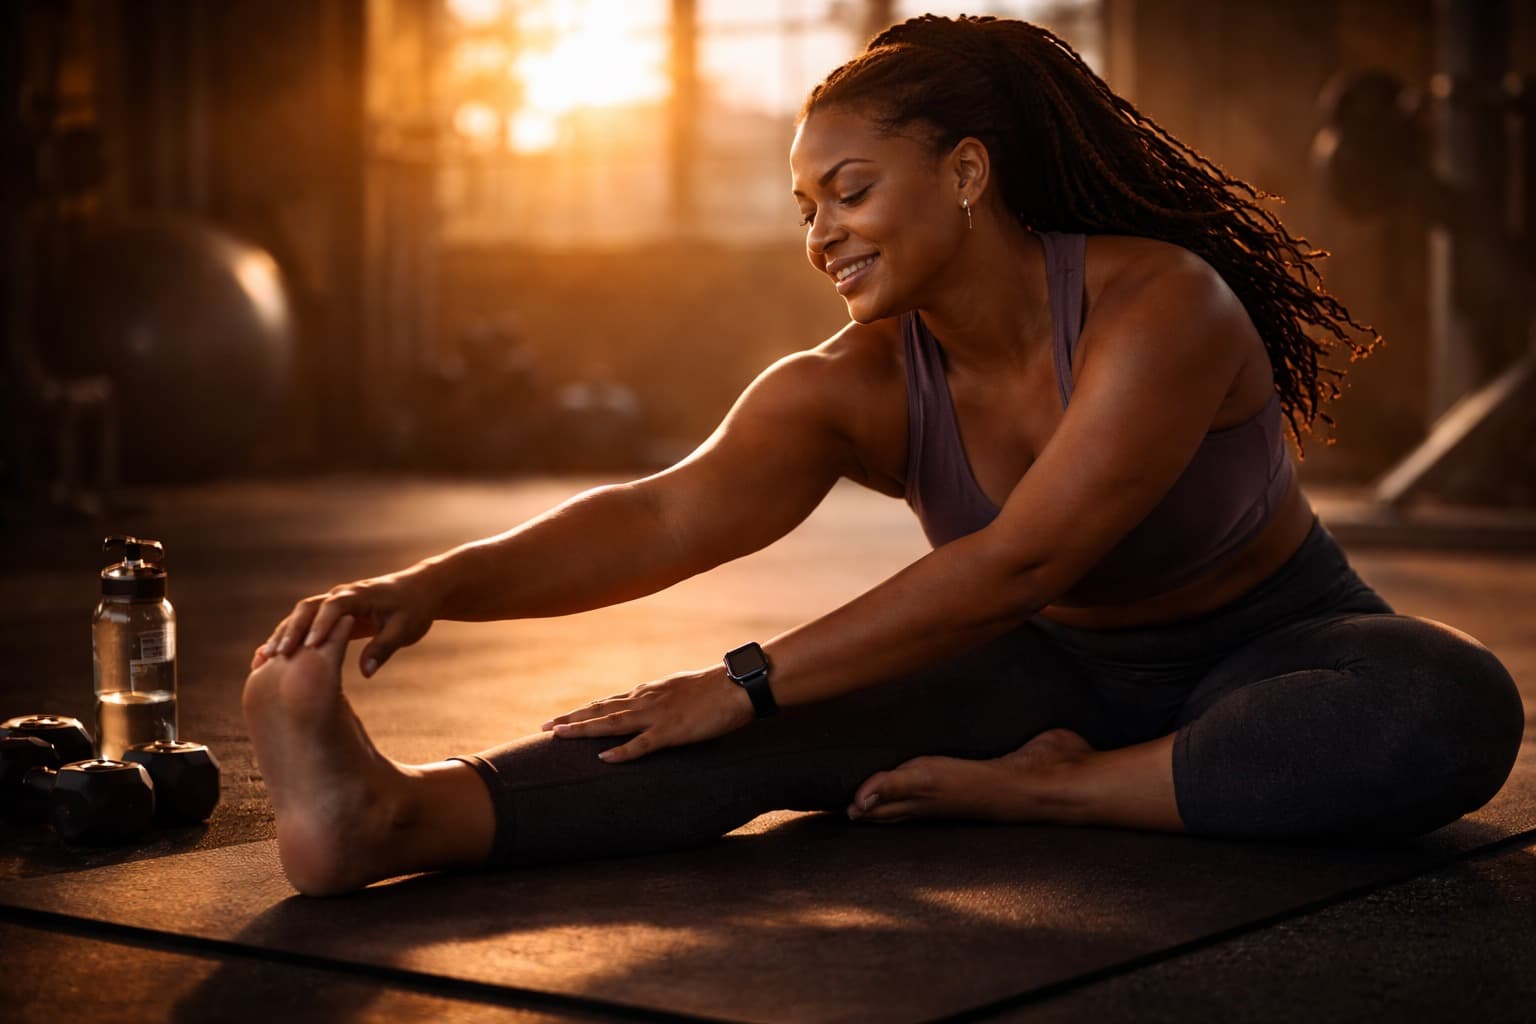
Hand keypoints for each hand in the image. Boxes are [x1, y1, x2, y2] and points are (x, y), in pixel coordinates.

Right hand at [252, 567, 444, 678]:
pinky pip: (306, 622)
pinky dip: (290, 636)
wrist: (420, 591)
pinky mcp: (332, 613)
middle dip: (291, 630)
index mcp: (359, 595)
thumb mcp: (405, 630)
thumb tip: (366, 673)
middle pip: (308, 608)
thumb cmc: (415, 609)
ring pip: (301, 614)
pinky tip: (272, 656)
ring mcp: (334, 602)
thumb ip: (384, 648)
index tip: (308, 647)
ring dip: (284, 633)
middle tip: (277, 654)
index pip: (333, 608)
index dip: (319, 626)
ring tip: (265, 658)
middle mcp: (341, 595)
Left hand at [541, 669, 756, 762]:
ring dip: (582, 729)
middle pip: (600, 710)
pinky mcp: (671, 731)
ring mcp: (656, 715)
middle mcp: (645, 701)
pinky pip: (642, 744)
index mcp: (649, 692)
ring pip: (611, 723)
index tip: (562, 717)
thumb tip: (651, 702)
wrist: (738, 686)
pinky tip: (603, 758)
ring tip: (558, 735)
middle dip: (571, 719)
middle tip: (544, 727)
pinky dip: (621, 752)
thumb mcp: (681, 687)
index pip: (609, 702)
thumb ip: (663, 696)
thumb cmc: (716, 688)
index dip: (583, 710)